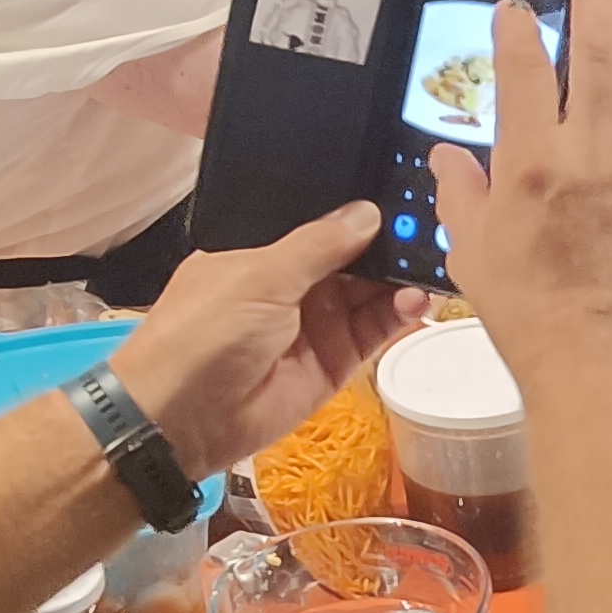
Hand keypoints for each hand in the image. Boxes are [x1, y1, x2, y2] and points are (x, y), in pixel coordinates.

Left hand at [110, 212, 419, 481]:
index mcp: (261, 253)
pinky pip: (373, 332)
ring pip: (370, 292)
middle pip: (353, 257)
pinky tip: (416, 298)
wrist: (182, 419)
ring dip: (399, 277)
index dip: (357, 212)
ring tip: (429, 261)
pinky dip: (398, 314)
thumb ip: (319, 244)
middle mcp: (291, 285)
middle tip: (429, 227)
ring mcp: (314, 324)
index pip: (320, 225)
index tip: (400, 193)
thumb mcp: (260, 275)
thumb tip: (368, 212)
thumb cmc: (204, 333)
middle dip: (389, 244)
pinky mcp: (334, 363)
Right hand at [431, 0, 611, 390]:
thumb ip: (459, 194)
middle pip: (597, 54)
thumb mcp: (472, 255)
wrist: (604, 366)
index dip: (517, 29)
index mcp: (529, 166)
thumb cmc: (530, 318)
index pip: (520, 73)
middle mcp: (591, 154)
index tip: (516, 7)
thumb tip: (445, 153)